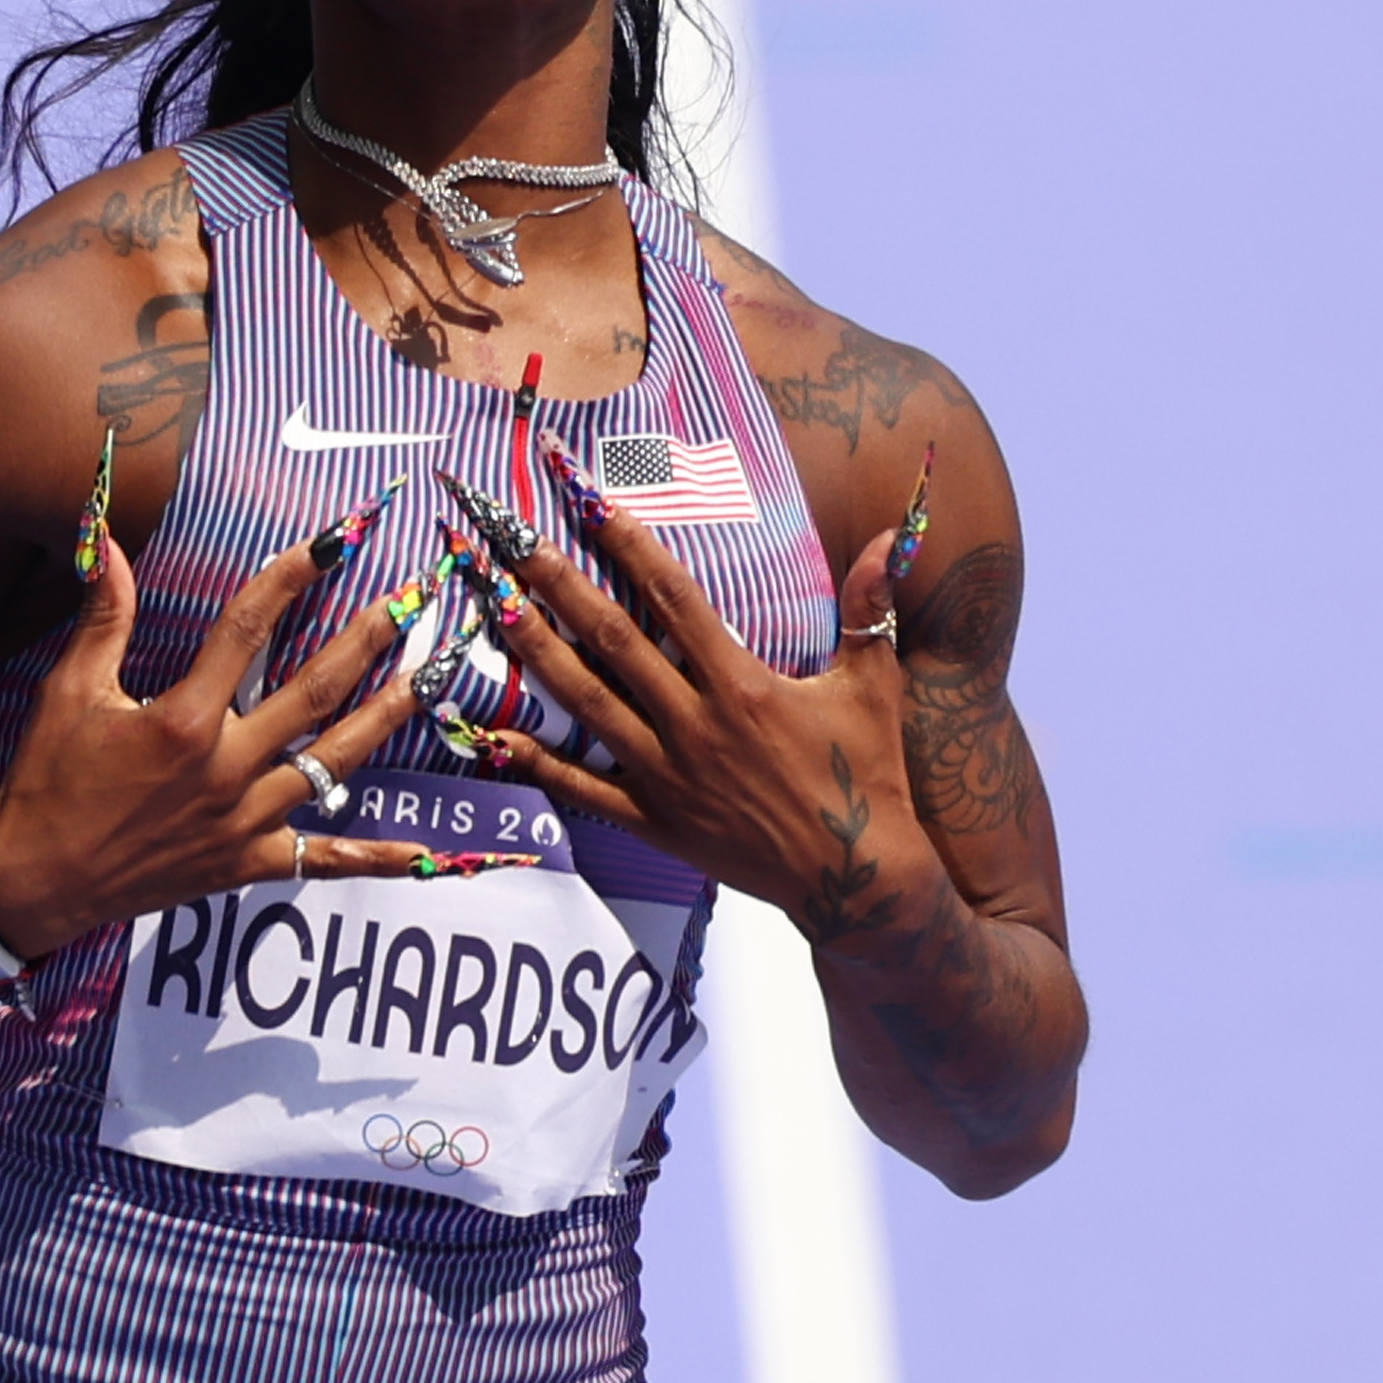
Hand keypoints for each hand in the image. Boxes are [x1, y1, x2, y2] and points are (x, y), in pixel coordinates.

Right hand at [0, 535, 437, 960]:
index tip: (331, 541)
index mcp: (185, 720)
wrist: (32, 883)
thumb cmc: (47, 782)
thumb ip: (104, 616)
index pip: (248, 629)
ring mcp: (244, 820)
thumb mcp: (68, 692)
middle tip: (412, 598)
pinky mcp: (247, 864)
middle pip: (316, 691)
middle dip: (369, 639)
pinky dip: (374, 856)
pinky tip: (425, 850)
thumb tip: (106, 539)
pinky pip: (323, 859)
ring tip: (431, 676)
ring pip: (336, 761)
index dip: (290, 577)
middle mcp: (226, 767)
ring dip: (388, 716)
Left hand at [487, 509, 931, 945]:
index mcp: (742, 685)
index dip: (630, 545)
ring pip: (589, 703)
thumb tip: (887, 535)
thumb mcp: (875, 685)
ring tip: (496, 605)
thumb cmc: (869, 777)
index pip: (674, 598)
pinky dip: (540, 762)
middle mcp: (695, 725)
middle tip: (513, 537)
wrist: (858, 880)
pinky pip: (585, 791)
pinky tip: (495, 734)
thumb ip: (870, 606)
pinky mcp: (656, 824)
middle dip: (559, 583)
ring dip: (538, 652)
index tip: (590, 502)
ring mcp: (669, 777)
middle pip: (613, 639)